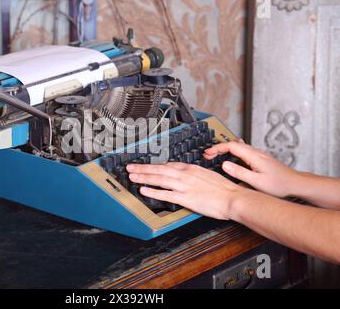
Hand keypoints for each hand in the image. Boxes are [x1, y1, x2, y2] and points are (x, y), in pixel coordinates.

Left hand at [126, 163, 248, 219]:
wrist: (233, 197)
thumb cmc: (224, 188)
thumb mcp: (206, 175)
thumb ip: (193, 175)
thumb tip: (184, 177)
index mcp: (191, 168)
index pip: (168, 165)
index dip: (154, 166)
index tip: (145, 166)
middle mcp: (185, 174)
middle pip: (159, 170)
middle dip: (143, 168)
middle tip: (130, 168)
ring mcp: (184, 186)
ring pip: (159, 179)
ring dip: (143, 177)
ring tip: (132, 176)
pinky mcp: (185, 198)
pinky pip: (165, 194)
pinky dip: (153, 191)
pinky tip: (143, 190)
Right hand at [203, 141, 299, 197]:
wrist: (295, 183)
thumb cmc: (279, 184)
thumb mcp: (256, 181)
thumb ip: (239, 172)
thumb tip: (224, 164)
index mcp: (253, 156)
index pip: (231, 146)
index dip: (217, 148)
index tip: (207, 153)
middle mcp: (256, 152)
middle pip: (233, 144)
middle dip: (218, 148)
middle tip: (207, 154)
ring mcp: (259, 154)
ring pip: (238, 146)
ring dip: (225, 149)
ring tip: (215, 154)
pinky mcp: (261, 158)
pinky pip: (244, 150)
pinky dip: (234, 150)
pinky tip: (234, 150)